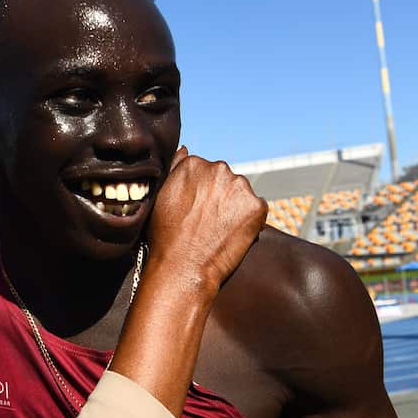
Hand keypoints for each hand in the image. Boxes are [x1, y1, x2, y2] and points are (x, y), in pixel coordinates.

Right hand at [147, 147, 267, 290]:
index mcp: (194, 163)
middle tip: (206, 222)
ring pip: (241, 194)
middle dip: (219, 197)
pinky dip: (250, 221)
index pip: (204, 171)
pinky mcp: (257, 207)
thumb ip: (175, 168)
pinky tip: (232, 235)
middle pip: (224, 179)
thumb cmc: (165, 236)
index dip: (199, 193)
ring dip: (234, 207)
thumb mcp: (160, 196)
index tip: (193, 211)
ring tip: (218, 230)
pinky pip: (257, 210)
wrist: (182, 267)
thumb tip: (186, 149)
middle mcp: (219, 169)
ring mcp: (240, 187)